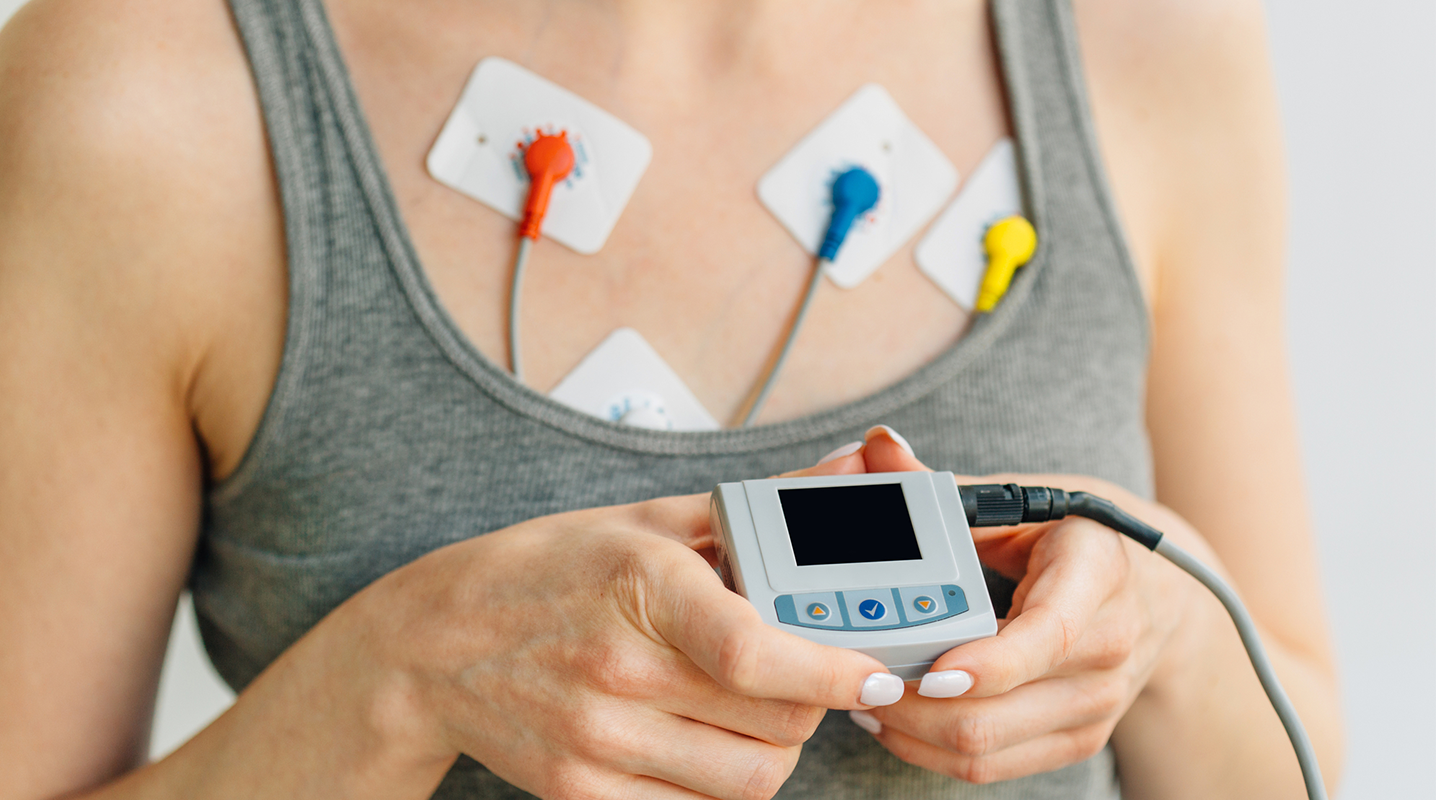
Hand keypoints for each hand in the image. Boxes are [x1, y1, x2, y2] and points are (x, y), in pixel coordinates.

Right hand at [333, 456, 904, 799]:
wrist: (431, 646)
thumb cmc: (549, 569)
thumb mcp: (645, 519)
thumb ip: (758, 506)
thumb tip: (856, 468)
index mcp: (640, 588)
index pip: (757, 654)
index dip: (833, 672)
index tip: (876, 674)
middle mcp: (617, 670)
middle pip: (775, 722)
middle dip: (812, 700)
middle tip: (805, 674)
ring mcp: (596, 741)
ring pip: (748, 778)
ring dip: (774, 746)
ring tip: (753, 707)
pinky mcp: (581, 793)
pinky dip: (720, 779)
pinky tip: (701, 735)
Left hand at [828, 427, 1205, 784]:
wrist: (1159, 596)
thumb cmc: (1076, 542)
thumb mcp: (1024, 503)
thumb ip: (946, 488)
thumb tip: (877, 446)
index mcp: (1097, 574)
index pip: (1046, 635)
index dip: (985, 662)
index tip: (929, 669)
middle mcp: (1107, 648)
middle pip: (995, 709)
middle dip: (912, 702)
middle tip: (857, 676)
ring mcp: (1096, 705)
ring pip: (985, 748)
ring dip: (910, 732)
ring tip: (863, 699)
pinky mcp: (1077, 739)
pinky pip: (992, 767)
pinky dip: (932, 752)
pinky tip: (895, 723)